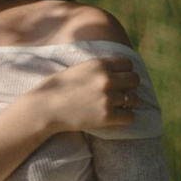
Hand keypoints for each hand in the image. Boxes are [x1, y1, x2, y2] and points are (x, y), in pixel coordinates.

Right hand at [0, 51, 138, 180]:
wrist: (45, 108)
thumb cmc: (58, 88)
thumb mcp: (79, 69)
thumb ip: (99, 68)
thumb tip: (117, 70)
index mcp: (100, 64)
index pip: (128, 64)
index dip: (125, 71)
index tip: (120, 78)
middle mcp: (106, 79)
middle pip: (135, 80)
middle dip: (129, 86)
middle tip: (121, 92)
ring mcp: (107, 98)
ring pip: (134, 99)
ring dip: (129, 102)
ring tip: (119, 105)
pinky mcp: (106, 116)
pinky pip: (130, 116)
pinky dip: (126, 117)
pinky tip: (116, 117)